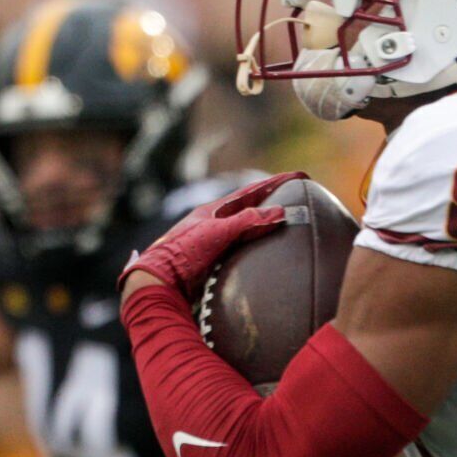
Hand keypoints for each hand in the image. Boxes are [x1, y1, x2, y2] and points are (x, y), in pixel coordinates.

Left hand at [117, 172, 307, 304]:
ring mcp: (211, 242)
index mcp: (212, 211)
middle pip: (247, 208)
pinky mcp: (211, 262)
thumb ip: (247, 222)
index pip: (250, 192)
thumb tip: (280, 212)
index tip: (298, 176)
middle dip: (269, 200)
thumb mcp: (217, 232)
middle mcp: (212, 223)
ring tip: (280, 222)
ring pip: (243, 229)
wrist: (158, 281)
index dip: (274, 184)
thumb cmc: (183, 253)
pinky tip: (261, 254)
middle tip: (292, 195)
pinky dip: (254, 246)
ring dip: (261, 224)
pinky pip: (240, 249)